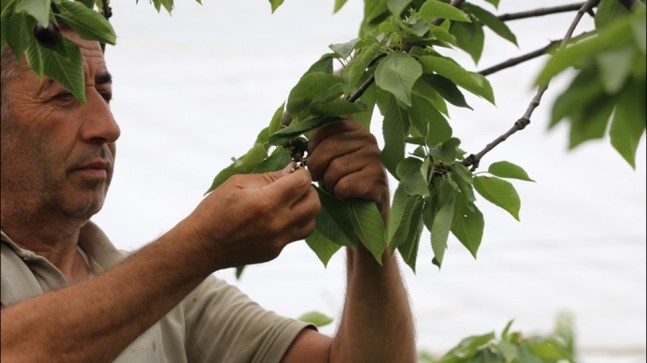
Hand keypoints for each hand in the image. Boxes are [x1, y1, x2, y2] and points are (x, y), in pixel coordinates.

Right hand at [184, 165, 319, 269]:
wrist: (202, 246)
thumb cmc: (215, 210)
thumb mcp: (237, 183)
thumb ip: (268, 177)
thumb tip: (291, 171)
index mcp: (267, 203)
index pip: (303, 183)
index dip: (301, 173)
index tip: (295, 171)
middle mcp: (278, 224)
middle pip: (314, 204)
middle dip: (308, 190)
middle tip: (295, 186)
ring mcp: (278, 241)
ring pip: (311, 222)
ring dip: (306, 209)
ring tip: (290, 202)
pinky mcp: (275, 252)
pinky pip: (295, 235)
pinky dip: (293, 223)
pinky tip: (277, 217)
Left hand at [307, 120, 388, 215]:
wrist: (366, 209)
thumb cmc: (342, 179)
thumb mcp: (330, 155)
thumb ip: (316, 139)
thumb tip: (287, 119)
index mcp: (354, 128)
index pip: (326, 126)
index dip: (314, 144)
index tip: (314, 156)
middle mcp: (367, 139)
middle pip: (329, 148)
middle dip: (317, 167)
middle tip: (319, 177)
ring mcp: (375, 158)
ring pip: (336, 168)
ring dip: (329, 183)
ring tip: (334, 186)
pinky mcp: (377, 179)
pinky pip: (345, 185)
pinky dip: (339, 193)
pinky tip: (344, 194)